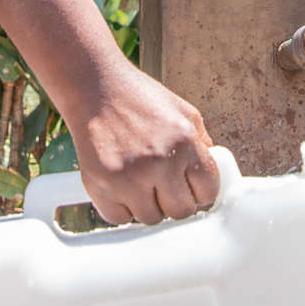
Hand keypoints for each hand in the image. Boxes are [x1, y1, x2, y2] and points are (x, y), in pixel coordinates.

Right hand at [66, 63, 219, 225]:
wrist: (95, 86)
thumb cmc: (138, 97)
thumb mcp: (183, 112)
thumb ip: (202, 144)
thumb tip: (209, 176)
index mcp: (185, 142)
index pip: (208, 192)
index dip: (200, 192)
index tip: (191, 188)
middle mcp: (159, 162)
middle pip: (181, 212)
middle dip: (175, 201)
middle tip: (164, 185)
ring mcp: (129, 176)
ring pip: (150, 218)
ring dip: (147, 204)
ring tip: (139, 180)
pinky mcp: (101, 184)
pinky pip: (119, 219)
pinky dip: (121, 208)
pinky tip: (120, 185)